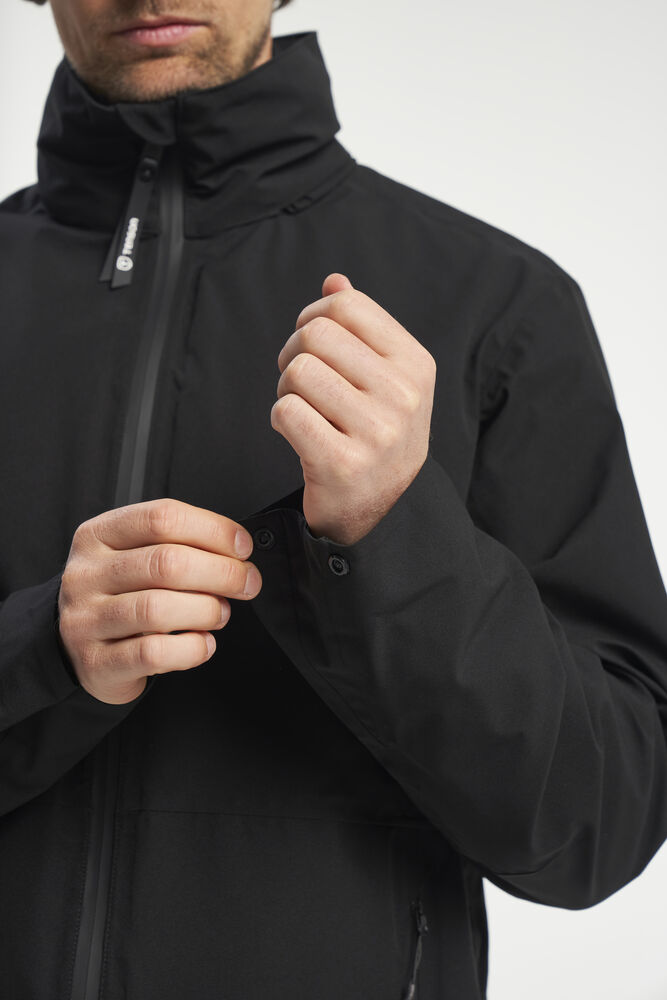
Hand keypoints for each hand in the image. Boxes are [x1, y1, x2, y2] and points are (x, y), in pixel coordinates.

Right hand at [57, 499, 260, 704]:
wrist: (79, 647)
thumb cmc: (121, 595)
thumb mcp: (136, 556)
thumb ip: (178, 545)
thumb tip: (237, 550)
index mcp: (99, 535)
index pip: (162, 518)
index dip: (213, 530)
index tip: (242, 547)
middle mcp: (87, 574)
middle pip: (166, 562)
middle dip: (222, 573)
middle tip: (246, 583)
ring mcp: (86, 619)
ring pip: (158, 609)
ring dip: (207, 611)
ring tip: (221, 613)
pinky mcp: (97, 663)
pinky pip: (153, 654)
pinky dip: (190, 649)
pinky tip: (203, 644)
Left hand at [272, 274, 435, 544]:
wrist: (382, 509)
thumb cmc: (376, 433)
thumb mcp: (386, 378)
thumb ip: (362, 327)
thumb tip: (334, 280)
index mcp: (415, 364)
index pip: (346, 305)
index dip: (314, 318)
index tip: (314, 345)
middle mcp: (402, 396)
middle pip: (315, 335)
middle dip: (294, 354)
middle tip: (299, 382)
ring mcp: (375, 432)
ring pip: (297, 372)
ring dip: (286, 389)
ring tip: (303, 409)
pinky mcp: (341, 464)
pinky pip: (285, 412)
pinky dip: (280, 419)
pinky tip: (299, 434)